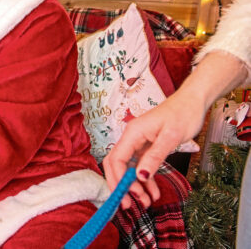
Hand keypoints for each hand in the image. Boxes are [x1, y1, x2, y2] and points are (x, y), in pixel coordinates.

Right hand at [102, 91, 204, 208]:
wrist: (193, 103)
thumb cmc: (183, 114)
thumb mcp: (171, 137)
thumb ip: (154, 157)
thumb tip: (140, 176)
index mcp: (133, 133)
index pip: (115, 159)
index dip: (117, 179)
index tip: (126, 196)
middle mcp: (131, 138)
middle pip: (116, 165)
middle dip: (121, 185)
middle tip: (131, 205)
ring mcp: (138, 142)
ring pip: (128, 168)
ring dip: (135, 186)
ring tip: (146, 201)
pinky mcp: (146, 147)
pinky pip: (140, 166)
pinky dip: (145, 179)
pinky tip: (153, 191)